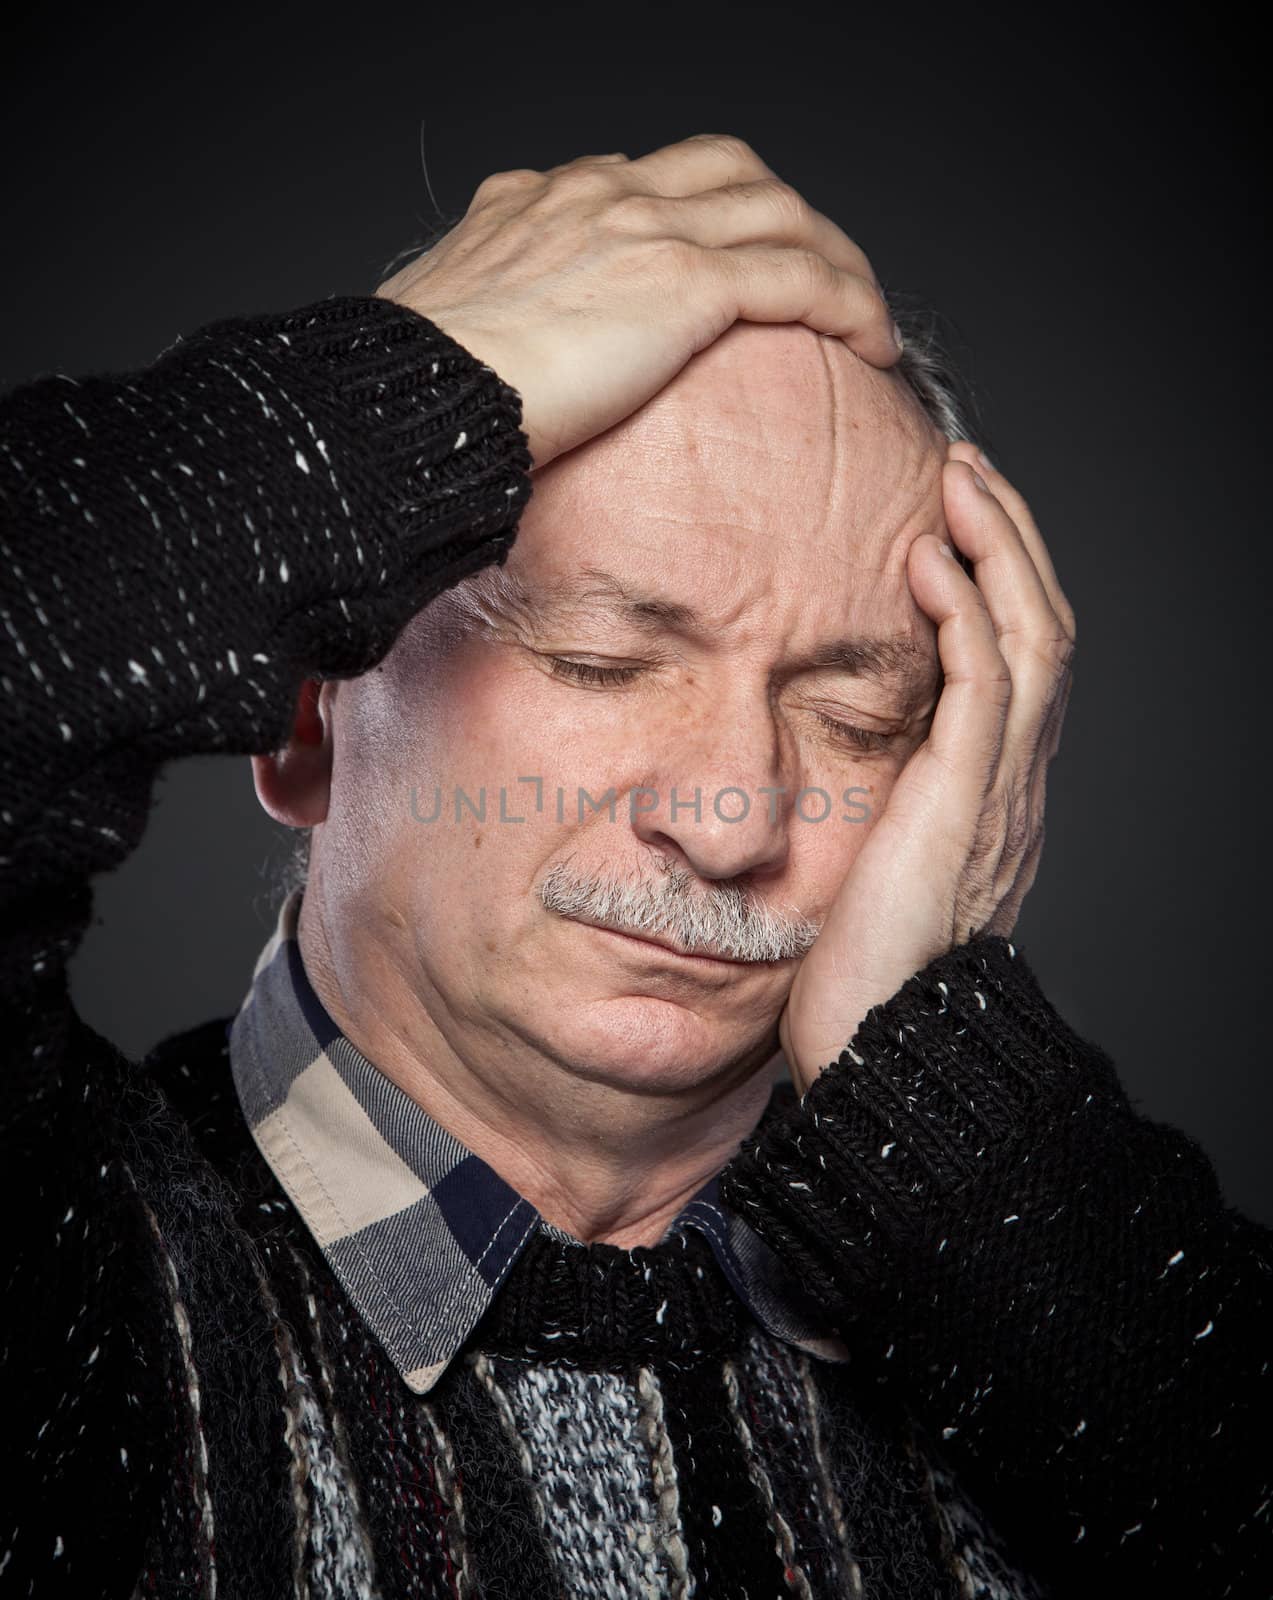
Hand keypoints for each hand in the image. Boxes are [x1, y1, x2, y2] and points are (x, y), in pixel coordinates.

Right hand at [375, 133, 900, 470]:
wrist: (417, 394)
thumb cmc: (421, 385)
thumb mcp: (454, 323)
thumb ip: (498, 311)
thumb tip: (507, 355)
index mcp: (545, 198)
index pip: (652, 177)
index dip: (709, 212)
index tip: (730, 263)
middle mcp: (603, 192)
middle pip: (730, 171)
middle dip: (785, 216)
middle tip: (817, 275)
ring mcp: (648, 227)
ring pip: (780, 212)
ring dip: (835, 259)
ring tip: (863, 314)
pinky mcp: (688, 281)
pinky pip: (800, 275)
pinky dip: (848, 302)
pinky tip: (870, 340)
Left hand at [778, 443, 1076, 1096]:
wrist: (879, 1048)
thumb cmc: (858, 972)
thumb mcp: (870, 867)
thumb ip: (873, 807)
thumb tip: (825, 769)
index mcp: (993, 793)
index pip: (1020, 661)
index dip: (998, 584)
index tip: (953, 526)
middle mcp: (1015, 782)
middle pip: (1043, 629)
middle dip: (1010, 543)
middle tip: (967, 475)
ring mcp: (1000, 789)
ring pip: (1032, 636)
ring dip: (998, 549)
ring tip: (959, 483)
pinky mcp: (966, 799)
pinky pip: (985, 680)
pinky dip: (965, 609)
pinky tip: (929, 557)